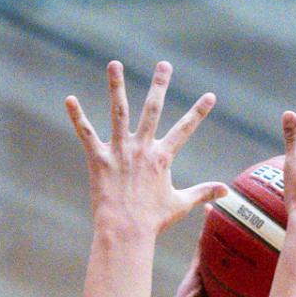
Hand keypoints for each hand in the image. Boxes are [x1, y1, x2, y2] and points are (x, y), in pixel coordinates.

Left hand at [66, 61, 226, 234]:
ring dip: (116, 86)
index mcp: (161, 157)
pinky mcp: (99, 159)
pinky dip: (77, 116)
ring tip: (114, 64)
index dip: (199, 112)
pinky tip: (69, 99)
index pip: (185, 129)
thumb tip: (226, 191)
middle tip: (164, 64)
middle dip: (160, 85)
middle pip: (152, 110)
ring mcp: (120, 151)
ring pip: (119, 112)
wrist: (126, 232)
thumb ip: (202, 192)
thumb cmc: (153, 221)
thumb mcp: (181, 204)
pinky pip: (86, 134)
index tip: (210, 96)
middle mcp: (142, 148)